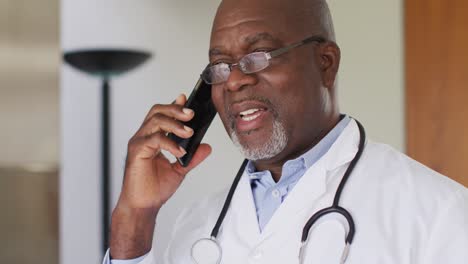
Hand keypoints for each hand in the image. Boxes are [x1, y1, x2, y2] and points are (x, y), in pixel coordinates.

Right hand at [118, 94, 211, 210]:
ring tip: (189, 132)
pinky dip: (169, 143)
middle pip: (157, 111)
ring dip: (175, 124)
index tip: (187, 99)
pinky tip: (180, 152)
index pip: (162, 114)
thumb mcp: (180, 169)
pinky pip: (154, 139)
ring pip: (156, 121)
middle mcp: (144, 136)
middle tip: (192, 114)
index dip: (174, 104)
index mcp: (152, 137)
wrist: (143, 206)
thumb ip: (192, 157)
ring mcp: (139, 142)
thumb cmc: (154, 188)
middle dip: (175, 109)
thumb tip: (207, 146)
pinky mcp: (137, 151)